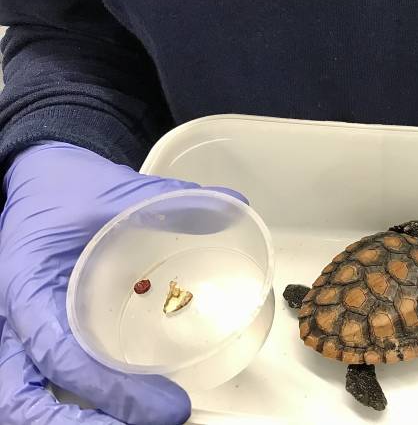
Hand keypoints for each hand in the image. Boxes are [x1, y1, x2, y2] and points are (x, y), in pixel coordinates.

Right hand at [0, 141, 245, 423]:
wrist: (29, 178)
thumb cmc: (63, 188)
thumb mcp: (113, 191)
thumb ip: (174, 201)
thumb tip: (235, 209)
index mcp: (27, 284)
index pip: (60, 354)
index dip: (111, 390)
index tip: (167, 406)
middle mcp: (11, 316)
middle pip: (23, 398)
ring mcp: (13, 330)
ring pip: (18, 399)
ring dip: (65, 423)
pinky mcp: (27, 334)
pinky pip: (30, 382)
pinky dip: (61, 406)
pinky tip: (109, 410)